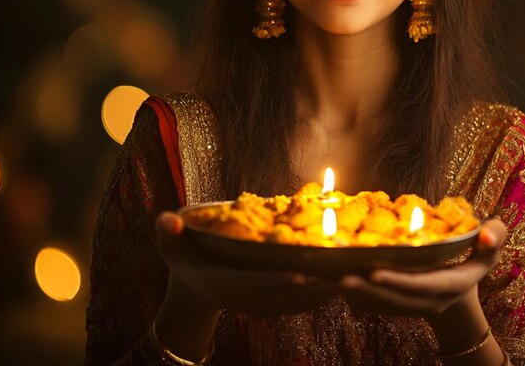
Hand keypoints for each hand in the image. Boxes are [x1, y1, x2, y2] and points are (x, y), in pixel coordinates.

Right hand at [155, 211, 335, 316]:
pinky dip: (325, 293)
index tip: (302, 275)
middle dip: (315, 289)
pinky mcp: (275, 305)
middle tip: (345, 277)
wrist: (195, 288)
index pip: (253, 283)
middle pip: (285, 297)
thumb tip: (167, 220)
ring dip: (327, 293)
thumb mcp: (171, 244)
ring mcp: (262, 305)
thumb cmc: (184, 257)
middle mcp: (246, 299)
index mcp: (224, 283)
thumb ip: (168, 231)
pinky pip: (304, 302)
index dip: (276, 280)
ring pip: (300, 303)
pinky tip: (348, 279)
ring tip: (356, 277)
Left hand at [337, 218, 506, 317]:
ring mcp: (411, 307)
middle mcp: (428, 301)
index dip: (399, 282)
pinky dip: (352, 297)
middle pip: (394, 300)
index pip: (423, 286)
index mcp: (450, 285)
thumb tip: (488, 234)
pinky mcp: (396, 308)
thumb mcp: (490, 250)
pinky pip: (372, 306)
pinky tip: (329, 284)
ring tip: (327, 280)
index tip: (375, 273)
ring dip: (354, 295)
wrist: (459, 299)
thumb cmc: (474, 261)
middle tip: (340, 278)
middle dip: (367, 291)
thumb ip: (494, 238)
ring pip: (379, 305)